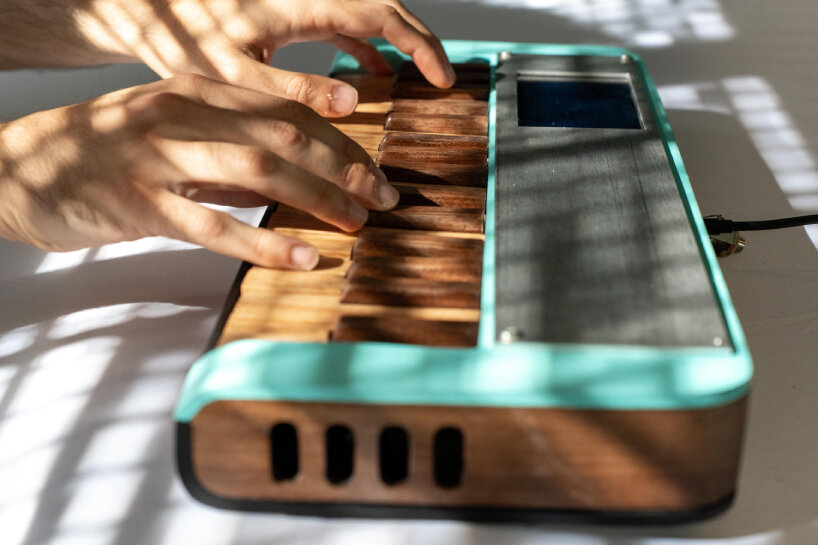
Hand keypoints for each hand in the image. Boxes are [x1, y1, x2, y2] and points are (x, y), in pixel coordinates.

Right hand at [0, 75, 398, 268]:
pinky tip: (301, 259)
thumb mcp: (177, 139)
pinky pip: (213, 225)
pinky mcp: (139, 203)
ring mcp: (159, 157)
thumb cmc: (109, 157)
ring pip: (259, 170)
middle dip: (345, 167)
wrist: (25, 169)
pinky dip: (263, 244)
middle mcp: (182, 114)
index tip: (378, 168)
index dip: (341, 140)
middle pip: (286, 135)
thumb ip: (232, 156)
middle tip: (384, 197)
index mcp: (197, 91)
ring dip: (317, 198)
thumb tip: (293, 184)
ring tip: (356, 223)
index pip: (287, 111)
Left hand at [75, 0, 454, 114]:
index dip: (419, 45)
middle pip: (384, 8)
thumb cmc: (182, 36)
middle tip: (443, 78)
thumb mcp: (234, 72)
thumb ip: (293, 88)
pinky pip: (345, 23)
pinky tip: (374, 74)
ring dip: (398, 44)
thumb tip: (352, 102)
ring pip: (368, 14)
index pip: (380, 16)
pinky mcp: (294, 11)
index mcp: (301, 4)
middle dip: (420, 42)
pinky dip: (367, 46)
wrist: (151, 7)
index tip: (442, 77)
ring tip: (418, 79)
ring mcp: (303, 0)